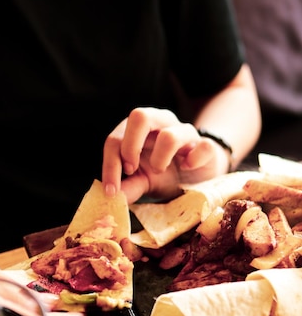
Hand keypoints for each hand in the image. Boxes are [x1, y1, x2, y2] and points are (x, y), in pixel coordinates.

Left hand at [102, 107, 227, 202]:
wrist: (198, 177)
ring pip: (169, 135)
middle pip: (139, 116)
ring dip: (160, 159)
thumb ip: (128, 187)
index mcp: (139, 130)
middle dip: (130, 147)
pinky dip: (193, 160)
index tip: (111, 190)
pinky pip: (203, 147)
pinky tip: (188, 168)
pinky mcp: (206, 146)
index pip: (116, 138)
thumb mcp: (143, 181)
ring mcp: (185, 132)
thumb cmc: (166, 174)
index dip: (110, 164)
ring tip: (160, 171)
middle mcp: (161, 123)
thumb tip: (112, 199)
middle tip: (131, 170)